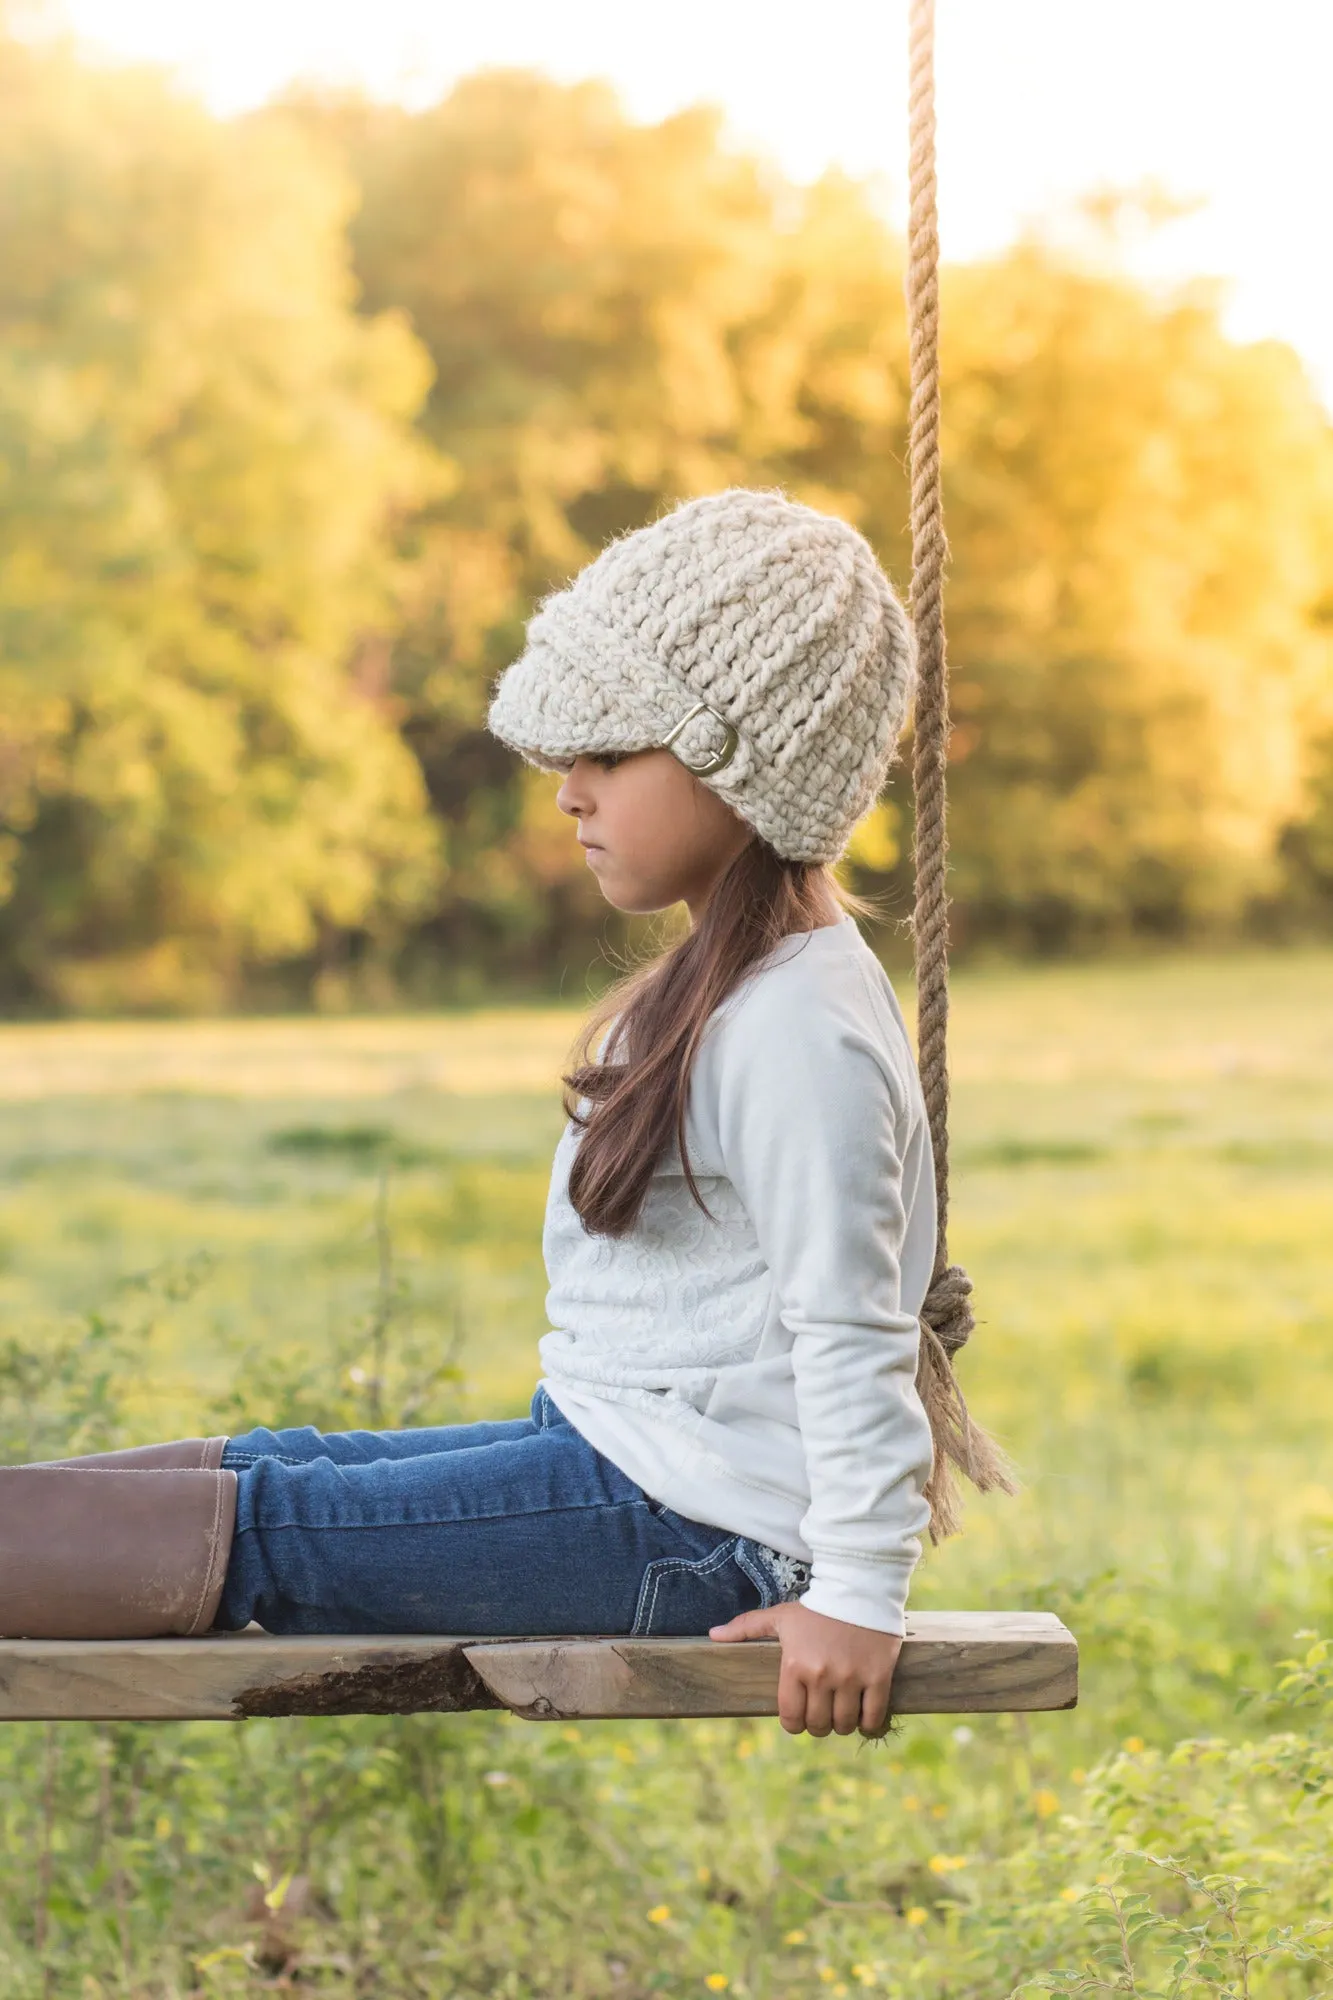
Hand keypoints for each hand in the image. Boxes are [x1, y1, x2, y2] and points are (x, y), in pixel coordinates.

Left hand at [709, 1601, 901, 1736]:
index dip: (794, 1723)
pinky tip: (864, 1716)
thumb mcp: (780, 1616)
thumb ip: (746, 1627)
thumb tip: (713, 1635)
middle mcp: (821, 1675)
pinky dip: (868, 1723)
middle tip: (823, 1712)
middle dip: (818, 1724)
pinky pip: (873, 1717)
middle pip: (818, 1725)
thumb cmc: (816, 1606)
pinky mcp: (878, 1677)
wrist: (859, 1588)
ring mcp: (851, 1678)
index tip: (800, 1717)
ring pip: (844, 1725)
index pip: (790, 1717)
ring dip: (842, 1724)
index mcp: (794, 1665)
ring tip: (843, 1711)